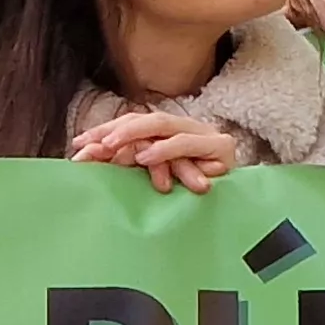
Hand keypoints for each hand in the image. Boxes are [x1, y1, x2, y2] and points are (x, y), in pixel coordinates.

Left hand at [68, 111, 236, 193]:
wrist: (245, 206)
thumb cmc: (199, 197)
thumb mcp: (160, 180)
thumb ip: (134, 169)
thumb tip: (91, 162)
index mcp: (171, 134)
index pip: (134, 123)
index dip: (106, 131)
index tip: (79, 144)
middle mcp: (186, 128)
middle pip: (143, 119)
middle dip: (114, 130)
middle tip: (90, 143)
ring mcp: (204, 135)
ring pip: (163, 125)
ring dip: (134, 134)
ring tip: (111, 146)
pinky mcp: (220, 148)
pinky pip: (187, 143)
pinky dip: (165, 149)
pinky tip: (146, 156)